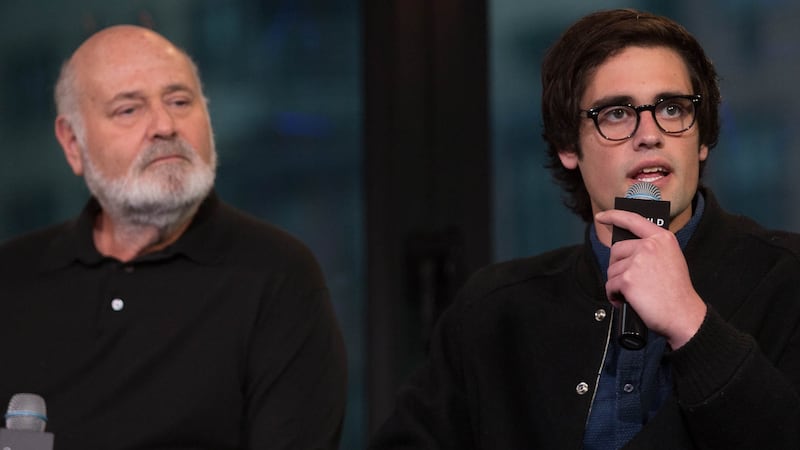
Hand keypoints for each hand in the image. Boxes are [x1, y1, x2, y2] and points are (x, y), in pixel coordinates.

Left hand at [595, 210, 706, 348]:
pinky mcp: (628, 279)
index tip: (601, 217)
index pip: (633, 220)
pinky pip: (610, 285)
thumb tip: (628, 249)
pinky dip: (614, 295)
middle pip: (617, 250)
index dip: (613, 216)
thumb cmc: (676, 291)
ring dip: (617, 283)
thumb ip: (651, 249)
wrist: (683, 314)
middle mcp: (650, 246)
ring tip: (633, 293)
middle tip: (629, 281)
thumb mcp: (671, 259)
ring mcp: (638, 262)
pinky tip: (626, 300)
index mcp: (662, 238)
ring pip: (612, 269)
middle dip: (618, 266)